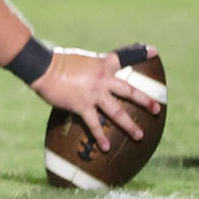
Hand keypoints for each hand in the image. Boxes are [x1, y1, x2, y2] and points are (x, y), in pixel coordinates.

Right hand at [30, 44, 160, 151]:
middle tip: (156, 109)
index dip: (141, 52)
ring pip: (117, 112)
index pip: (124, 57)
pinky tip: (106, 147)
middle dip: (145, 101)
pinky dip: (101, 136)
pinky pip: (94, 124)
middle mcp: (103, 79)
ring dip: (129, 125)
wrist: (42, 66)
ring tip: (139, 136)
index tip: (154, 51)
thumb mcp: (80, 59)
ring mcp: (94, 94)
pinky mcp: (82, 106)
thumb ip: (90, 69)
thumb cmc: (56, 61)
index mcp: (103, 64)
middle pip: (129, 91)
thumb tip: (91, 79)